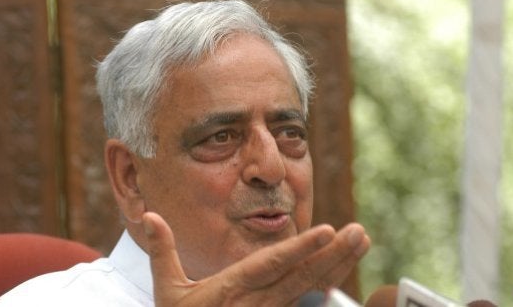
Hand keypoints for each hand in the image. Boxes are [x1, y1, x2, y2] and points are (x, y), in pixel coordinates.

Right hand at [141, 212, 370, 305]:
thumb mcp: (166, 291)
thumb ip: (163, 251)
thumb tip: (150, 214)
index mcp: (231, 289)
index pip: (271, 265)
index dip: (300, 249)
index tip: (327, 231)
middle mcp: (256, 303)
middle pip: (300, 276)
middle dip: (333, 253)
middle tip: (360, 233)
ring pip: (309, 291)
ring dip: (336, 267)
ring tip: (361, 244)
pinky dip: (326, 294)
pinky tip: (342, 278)